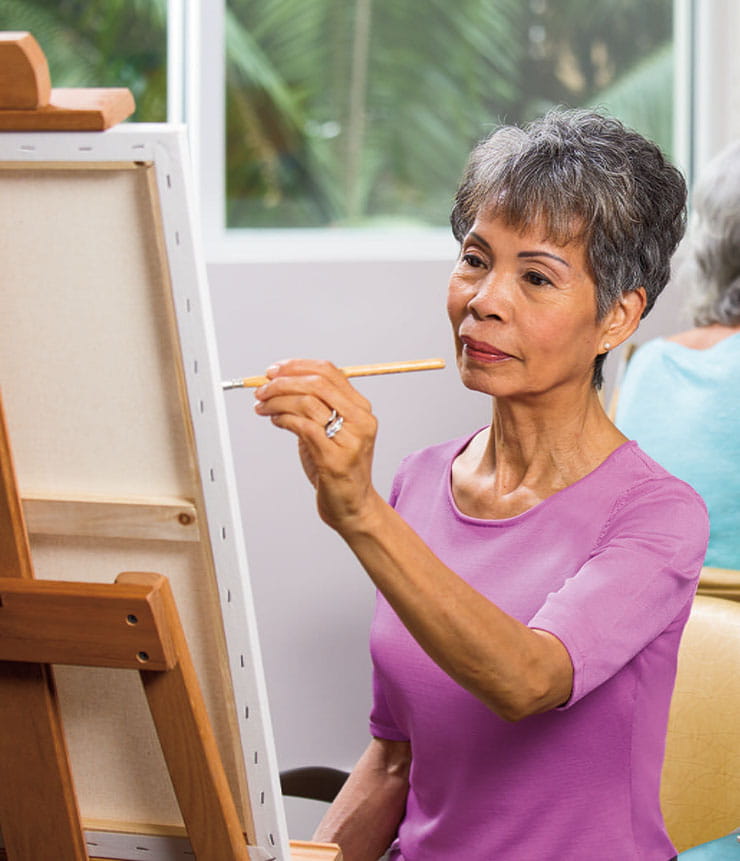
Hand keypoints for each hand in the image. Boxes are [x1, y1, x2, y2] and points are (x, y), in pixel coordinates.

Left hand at [253, 359, 380, 530]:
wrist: (352, 506)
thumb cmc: (337, 467)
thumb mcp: (331, 430)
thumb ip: (314, 406)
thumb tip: (278, 382)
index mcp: (362, 408)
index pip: (329, 372)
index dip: (297, 366)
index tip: (274, 370)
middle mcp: (361, 421)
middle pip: (317, 383)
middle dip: (282, 382)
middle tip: (261, 388)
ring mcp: (350, 440)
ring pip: (307, 403)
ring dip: (277, 401)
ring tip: (262, 406)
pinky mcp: (335, 459)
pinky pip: (303, 426)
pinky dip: (283, 418)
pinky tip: (274, 421)